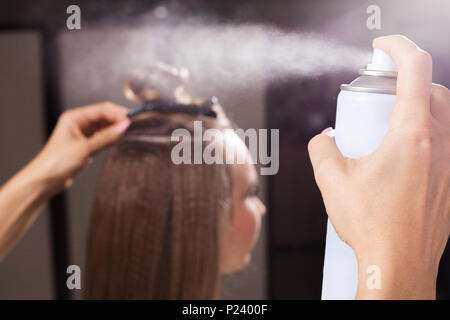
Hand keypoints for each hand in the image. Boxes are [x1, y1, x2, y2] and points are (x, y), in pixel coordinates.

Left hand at [32, 102, 129, 192]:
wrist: (45, 180)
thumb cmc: (56, 162)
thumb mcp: (86, 149)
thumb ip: (107, 138)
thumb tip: (125, 127)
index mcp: (74, 117)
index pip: (102, 109)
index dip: (117, 114)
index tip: (131, 121)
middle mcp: (79, 123)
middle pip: (104, 116)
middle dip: (118, 121)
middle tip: (133, 128)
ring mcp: (83, 134)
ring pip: (104, 127)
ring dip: (115, 130)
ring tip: (128, 134)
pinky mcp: (86, 145)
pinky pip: (102, 137)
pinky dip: (111, 138)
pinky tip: (118, 141)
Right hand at [308, 35, 449, 298]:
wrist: (398, 264)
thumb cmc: (372, 225)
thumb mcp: (331, 179)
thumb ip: (321, 147)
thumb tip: (324, 138)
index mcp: (411, 135)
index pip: (414, 69)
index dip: (396, 47)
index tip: (381, 46)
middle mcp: (438, 145)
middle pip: (433, 89)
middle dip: (406, 80)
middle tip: (380, 92)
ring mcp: (449, 164)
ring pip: (442, 117)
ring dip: (417, 108)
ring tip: (388, 125)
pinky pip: (443, 144)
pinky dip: (423, 136)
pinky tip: (398, 158)